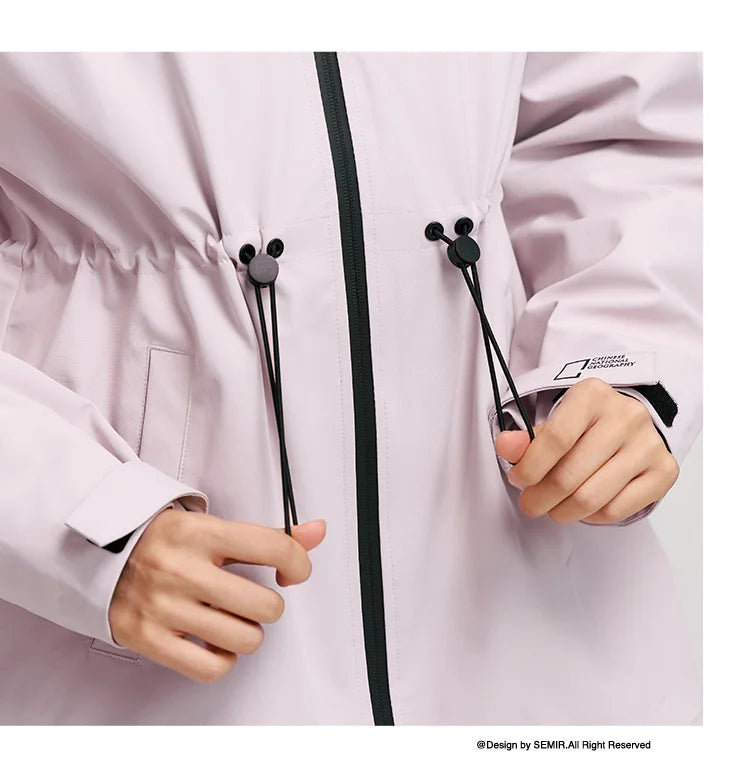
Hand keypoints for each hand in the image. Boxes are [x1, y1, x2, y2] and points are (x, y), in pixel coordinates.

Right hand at [109, 509, 325, 681]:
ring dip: (248, 633)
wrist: (98, 555)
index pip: (274, 547)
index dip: (299, 563)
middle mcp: (182, 568)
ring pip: (244, 639)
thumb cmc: (166, 542)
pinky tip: (215, 641)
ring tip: (232, 619)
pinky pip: (210, 668)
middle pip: (265, 605)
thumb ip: (269, 534)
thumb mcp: (215, 528)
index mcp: (201, 533)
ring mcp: (163, 606)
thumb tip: (317, 531)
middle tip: (253, 599)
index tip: (293, 571)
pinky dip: (223, 659)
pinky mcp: (147, 638)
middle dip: (270, 606)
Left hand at [494, 378, 678, 524]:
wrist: (630, 421)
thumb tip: (505, 446)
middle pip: (571, 474)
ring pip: (593, 497)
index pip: (556, 439)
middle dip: (541, 497)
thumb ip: (526, 437)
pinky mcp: (664, 471)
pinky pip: (618, 510)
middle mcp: (626, 416)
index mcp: (592, 395)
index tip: (518, 480)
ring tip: (552, 508)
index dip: (531, 467)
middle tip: (530, 503)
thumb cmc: (586, 424)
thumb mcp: (553, 421)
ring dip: (563, 511)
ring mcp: (648, 444)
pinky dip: (592, 516)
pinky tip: (582, 508)